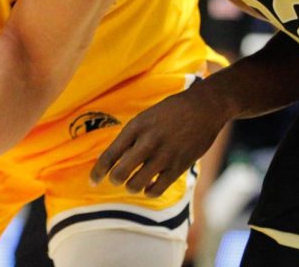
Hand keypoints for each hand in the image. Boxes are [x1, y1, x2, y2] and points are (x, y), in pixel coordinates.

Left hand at [90, 80, 231, 196]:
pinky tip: (150, 186)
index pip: (110, 154)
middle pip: (119, 173)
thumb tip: (115, 160)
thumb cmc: (172, 111)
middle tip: (118, 179)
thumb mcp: (147, 117)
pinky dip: (149, 191)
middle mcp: (148, 141)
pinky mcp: (179, 166)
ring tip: (135, 182)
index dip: (98, 172)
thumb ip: (132, 137)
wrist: (205, 107)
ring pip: (136, 185)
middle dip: (115, 180)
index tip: (93, 182)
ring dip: (132, 187)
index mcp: (136, 126)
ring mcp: (164, 155)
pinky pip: (156, 189)